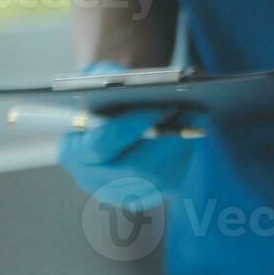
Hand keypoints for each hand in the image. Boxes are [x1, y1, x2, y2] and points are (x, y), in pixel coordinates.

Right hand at [59, 64, 197, 204]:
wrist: (105, 125)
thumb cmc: (99, 99)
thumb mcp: (93, 83)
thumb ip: (102, 78)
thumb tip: (130, 80)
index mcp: (75, 153)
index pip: (101, 145)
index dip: (129, 129)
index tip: (155, 110)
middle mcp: (95, 180)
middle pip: (137, 168)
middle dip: (167, 139)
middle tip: (192, 112)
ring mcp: (122, 193)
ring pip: (161, 175)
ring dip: (182, 143)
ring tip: (198, 114)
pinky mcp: (148, 195)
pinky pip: (172, 178)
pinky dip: (185, 151)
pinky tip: (194, 128)